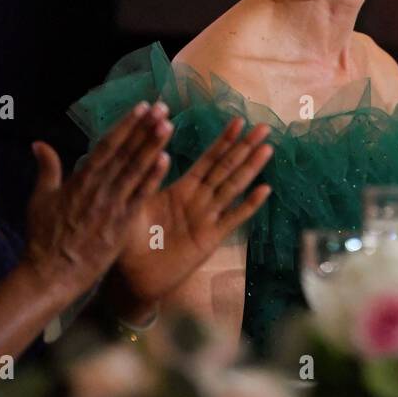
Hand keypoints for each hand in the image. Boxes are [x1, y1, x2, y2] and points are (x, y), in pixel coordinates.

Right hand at [23, 102, 172, 300]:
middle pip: (125, 152)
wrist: (51, 274)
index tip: (142, 107)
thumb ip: (46, 169)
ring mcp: (111, 206)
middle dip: (145, 128)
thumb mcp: (40, 199)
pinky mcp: (121, 224)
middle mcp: (98, 188)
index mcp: (80, 179)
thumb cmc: (43, 238)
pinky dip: (153, 178)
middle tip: (163, 107)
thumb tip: (38, 143)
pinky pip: (140, 197)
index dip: (125, 124)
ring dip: (153, 146)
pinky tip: (167, 160)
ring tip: (168, 125)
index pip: (107, 145)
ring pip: (135, 170)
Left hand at [112, 116, 271, 314]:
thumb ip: (147, 180)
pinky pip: (233, 219)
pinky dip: (249, 205)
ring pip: (233, 188)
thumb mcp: (136, 203)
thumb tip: (156, 152)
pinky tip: (264, 189)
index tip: (238, 119)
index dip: (223, 140)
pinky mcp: (210, 239)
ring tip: (267, 148)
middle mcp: (199, 201)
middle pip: (226, 168)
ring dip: (251, 168)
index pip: (208, 159)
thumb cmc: (130, 240)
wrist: (132, 277)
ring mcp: (207, 219)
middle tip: (264, 126)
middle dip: (244, 147)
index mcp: (182, 189)